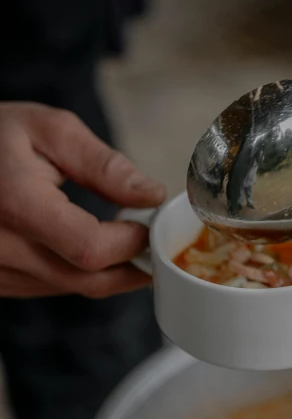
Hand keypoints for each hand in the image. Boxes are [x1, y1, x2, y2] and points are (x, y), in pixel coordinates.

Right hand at [0, 102, 165, 297]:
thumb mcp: (51, 130)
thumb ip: (104, 166)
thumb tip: (150, 195)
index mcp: (18, 205)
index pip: (91, 248)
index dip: (132, 242)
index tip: (148, 221)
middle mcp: (2, 249)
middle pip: (88, 280)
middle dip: (132, 264)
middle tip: (150, 239)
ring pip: (72, 288)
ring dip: (106, 270)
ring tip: (119, 235)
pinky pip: (49, 287)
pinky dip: (77, 271)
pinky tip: (85, 244)